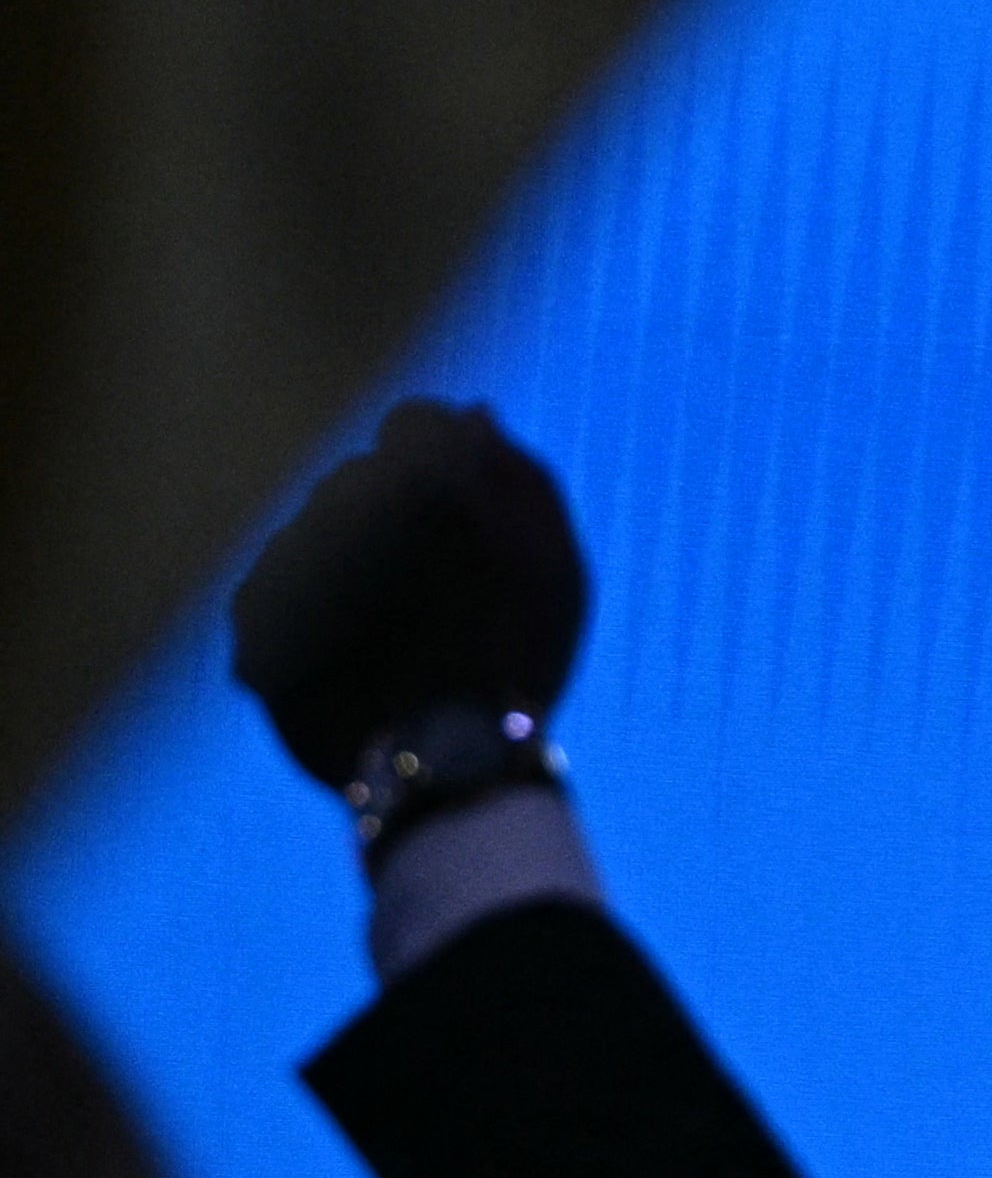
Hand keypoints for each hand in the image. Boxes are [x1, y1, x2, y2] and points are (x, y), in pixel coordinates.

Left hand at [228, 400, 586, 788]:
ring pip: (312, 535)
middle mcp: (343, 499)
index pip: (413, 421)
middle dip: (387, 515)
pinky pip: (272, 593)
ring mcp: (288, 558)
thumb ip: (516, 472)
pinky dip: (303, 615)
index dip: (440, 465)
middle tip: (427, 585)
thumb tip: (473, 415)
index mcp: (423, 471)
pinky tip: (345, 655)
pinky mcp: (251, 617)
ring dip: (342, 565)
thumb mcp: (552, 557)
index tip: (457, 513)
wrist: (441, 762)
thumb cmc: (516, 652)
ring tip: (385, 632)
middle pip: (358, 479)